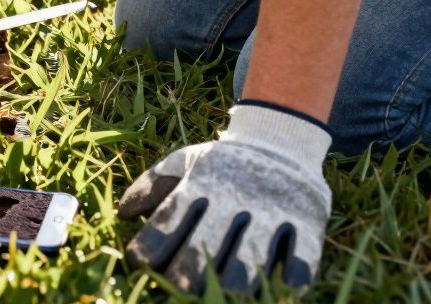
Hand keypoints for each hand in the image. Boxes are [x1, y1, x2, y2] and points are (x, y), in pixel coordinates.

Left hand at [117, 103, 331, 292]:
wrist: (280, 141)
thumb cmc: (221, 164)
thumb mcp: (183, 162)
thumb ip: (151, 186)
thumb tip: (122, 214)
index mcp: (200, 183)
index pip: (168, 221)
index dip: (150, 248)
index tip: (140, 263)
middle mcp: (234, 196)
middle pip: (205, 246)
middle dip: (187, 274)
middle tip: (179, 286)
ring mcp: (273, 209)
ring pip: (249, 259)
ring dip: (233, 282)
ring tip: (225, 294)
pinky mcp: (307, 221)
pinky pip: (300, 258)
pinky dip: (288, 279)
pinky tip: (277, 289)